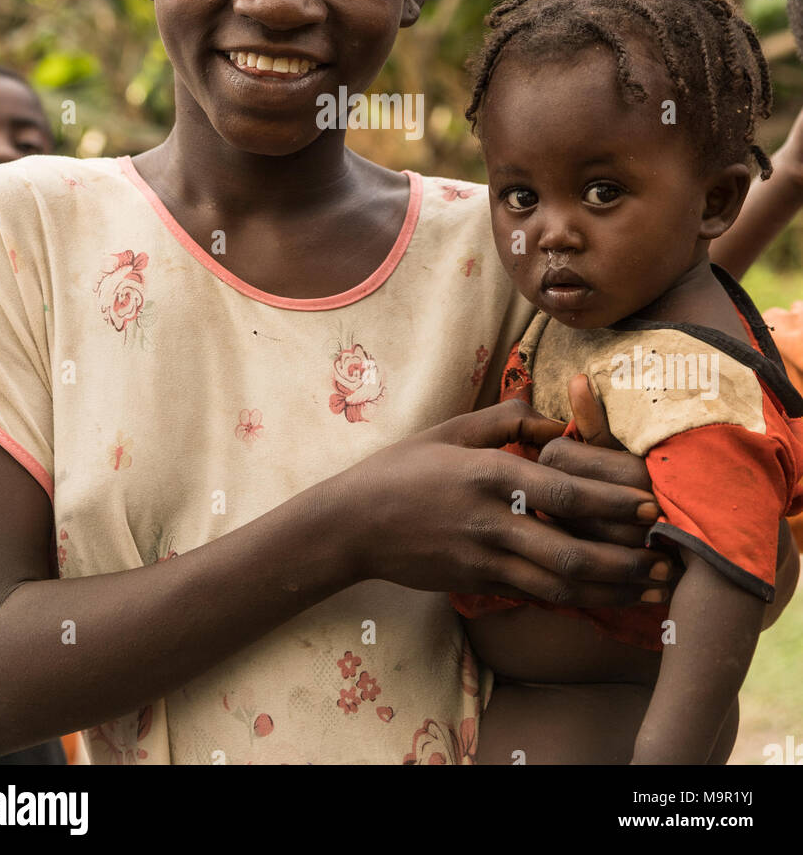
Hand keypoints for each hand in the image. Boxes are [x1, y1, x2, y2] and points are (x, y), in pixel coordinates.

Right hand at [343, 399, 670, 608]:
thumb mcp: (453, 430)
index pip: (563, 491)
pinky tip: (606, 597)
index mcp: (489, 475)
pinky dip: (577, 599)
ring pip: (559, 585)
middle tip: (666, 558)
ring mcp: (484, 560)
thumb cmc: (404, 468)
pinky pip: (537, 597)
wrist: (353, 524)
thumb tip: (560, 420)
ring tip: (651, 589)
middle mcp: (491, 522)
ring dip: (611, 589)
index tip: (652, 505)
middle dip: (625, 559)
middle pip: (570, 550)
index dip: (612, 502)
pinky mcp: (478, 585)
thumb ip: (509, 419)